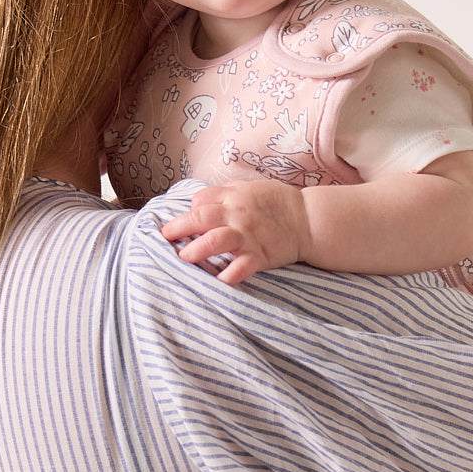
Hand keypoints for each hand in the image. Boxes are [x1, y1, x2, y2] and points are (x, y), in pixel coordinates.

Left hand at [160, 180, 309, 284]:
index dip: (189, 211)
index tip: (182, 223)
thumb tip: (200, 202)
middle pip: (201, 218)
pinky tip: (219, 282)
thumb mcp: (251, 189)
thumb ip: (226, 195)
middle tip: (164, 238)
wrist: (309, 219)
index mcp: (233, 197)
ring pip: (216, 240)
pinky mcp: (260, 256)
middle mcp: (237, 215)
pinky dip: (229, 276)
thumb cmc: (278, 203)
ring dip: (196, 249)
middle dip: (178, 228)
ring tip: (183, 258)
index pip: (201, 201)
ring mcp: (248, 236)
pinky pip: (241, 267)